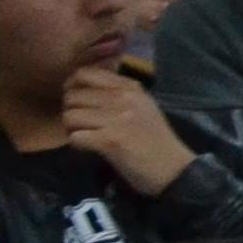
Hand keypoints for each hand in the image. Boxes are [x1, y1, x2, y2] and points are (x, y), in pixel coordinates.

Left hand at [57, 67, 196, 196]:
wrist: (172, 168)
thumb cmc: (155, 139)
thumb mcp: (142, 106)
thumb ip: (116, 93)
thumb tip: (81, 87)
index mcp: (130, 87)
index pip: (85, 74)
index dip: (72, 87)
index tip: (78, 102)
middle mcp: (123, 98)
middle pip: (72, 96)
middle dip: (71, 112)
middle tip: (82, 125)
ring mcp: (117, 119)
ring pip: (70, 116)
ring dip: (73, 130)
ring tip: (86, 137)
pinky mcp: (109, 140)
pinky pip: (75, 137)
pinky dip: (78, 145)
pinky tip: (90, 149)